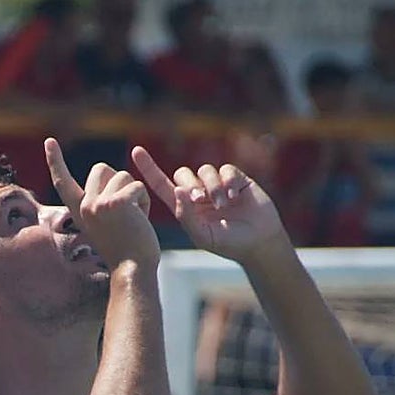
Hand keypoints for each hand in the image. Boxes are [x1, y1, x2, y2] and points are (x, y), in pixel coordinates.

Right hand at [45, 137, 158, 272]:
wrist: (132, 270)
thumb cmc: (127, 251)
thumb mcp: (106, 223)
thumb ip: (103, 202)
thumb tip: (111, 177)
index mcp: (80, 212)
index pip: (64, 182)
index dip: (56, 161)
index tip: (49, 141)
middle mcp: (84, 206)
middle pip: (102, 168)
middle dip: (119, 181)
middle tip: (125, 211)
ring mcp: (97, 204)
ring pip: (123, 175)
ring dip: (135, 193)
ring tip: (134, 219)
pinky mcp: (115, 203)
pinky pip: (137, 186)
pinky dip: (144, 201)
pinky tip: (141, 220)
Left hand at [131, 146, 288, 263]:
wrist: (259, 242)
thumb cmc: (228, 244)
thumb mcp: (203, 235)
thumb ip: (187, 216)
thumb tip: (177, 190)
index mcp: (185, 208)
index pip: (162, 185)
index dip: (149, 168)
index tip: (136, 151)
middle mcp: (198, 194)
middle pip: (183, 174)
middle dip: (190, 184)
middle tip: (200, 200)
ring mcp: (217, 185)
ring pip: (205, 170)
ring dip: (212, 186)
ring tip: (223, 204)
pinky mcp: (236, 179)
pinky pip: (226, 168)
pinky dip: (227, 180)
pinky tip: (233, 195)